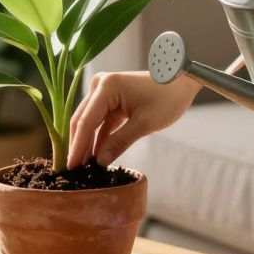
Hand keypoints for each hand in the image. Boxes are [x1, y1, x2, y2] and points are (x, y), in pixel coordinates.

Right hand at [68, 72, 199, 167]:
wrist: (182, 83)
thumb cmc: (167, 98)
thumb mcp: (144, 123)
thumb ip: (119, 142)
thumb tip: (99, 162)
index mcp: (106, 87)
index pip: (86, 121)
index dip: (78, 146)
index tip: (70, 167)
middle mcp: (100, 85)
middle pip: (82, 120)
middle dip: (79, 145)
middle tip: (73, 171)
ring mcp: (104, 91)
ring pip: (89, 122)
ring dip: (87, 143)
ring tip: (83, 167)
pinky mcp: (110, 99)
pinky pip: (100, 121)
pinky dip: (99, 138)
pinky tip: (95, 156)